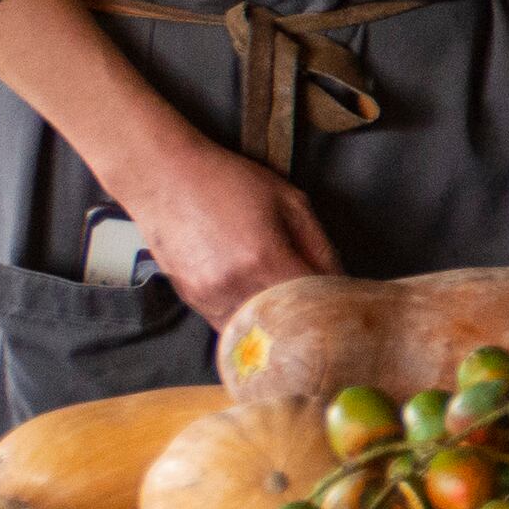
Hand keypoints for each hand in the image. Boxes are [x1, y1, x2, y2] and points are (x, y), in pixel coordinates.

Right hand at [112, 139, 335, 329]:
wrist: (163, 177)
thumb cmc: (228, 182)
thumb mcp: (290, 201)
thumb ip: (320, 246)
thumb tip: (341, 282)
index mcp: (263, 259)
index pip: (313, 305)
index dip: (334, 306)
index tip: (345, 304)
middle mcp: (233, 285)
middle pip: (285, 325)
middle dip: (308, 319)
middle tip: (323, 308)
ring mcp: (208, 297)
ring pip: (257, 331)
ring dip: (277, 324)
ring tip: (291, 306)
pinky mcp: (191, 300)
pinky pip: (230, 325)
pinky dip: (250, 320)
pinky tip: (259, 302)